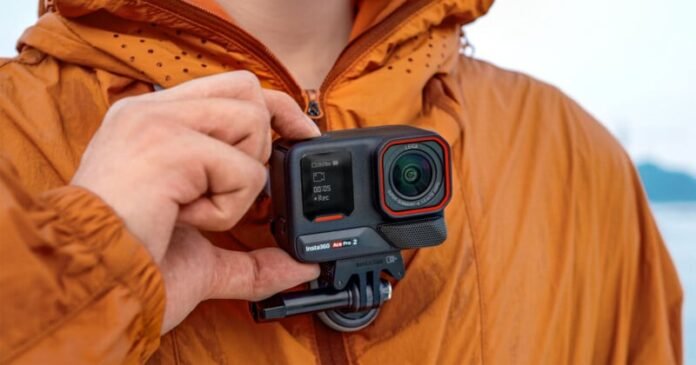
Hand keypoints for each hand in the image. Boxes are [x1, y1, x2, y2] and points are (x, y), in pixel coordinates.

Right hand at [71, 71, 320, 332]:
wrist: (90, 289)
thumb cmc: (133, 270)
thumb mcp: (204, 258)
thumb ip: (254, 260)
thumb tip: (303, 268)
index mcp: (154, 123)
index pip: (232, 87)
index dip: (276, 109)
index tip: (301, 137)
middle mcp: (151, 111)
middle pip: (248, 91)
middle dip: (261, 145)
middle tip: (234, 188)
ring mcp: (157, 122)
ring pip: (251, 121)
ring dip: (241, 181)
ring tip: (197, 210)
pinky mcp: (169, 145)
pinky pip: (243, 169)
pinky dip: (228, 207)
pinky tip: (185, 219)